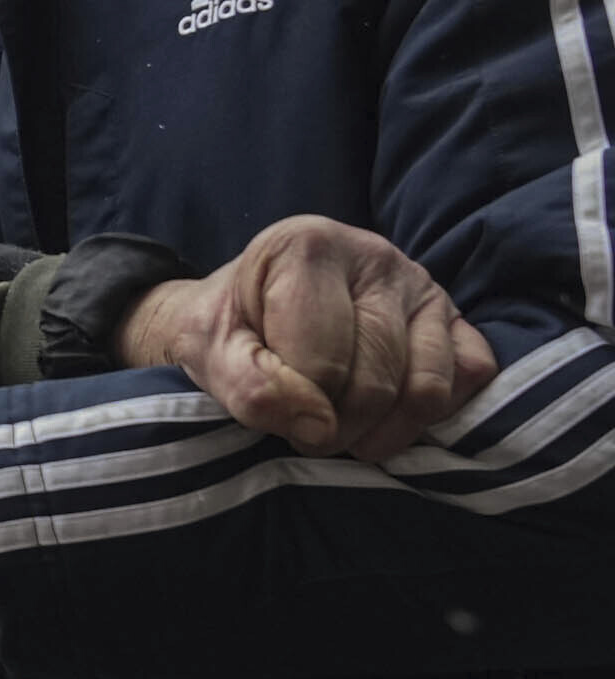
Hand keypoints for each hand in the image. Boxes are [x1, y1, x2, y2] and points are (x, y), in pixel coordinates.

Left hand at [121, 215, 496, 462]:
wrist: (245, 312)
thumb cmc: (227, 327)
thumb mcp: (209, 352)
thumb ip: (250, 389)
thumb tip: (319, 429)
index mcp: (307, 246)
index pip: (321, 360)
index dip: (296, 405)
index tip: (273, 407)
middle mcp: (375, 255)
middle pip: (375, 380)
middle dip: (336, 428)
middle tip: (305, 430)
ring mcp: (424, 286)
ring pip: (426, 389)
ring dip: (382, 433)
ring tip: (341, 428)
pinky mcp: (458, 320)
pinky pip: (469, 380)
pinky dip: (430, 416)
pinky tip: (385, 415)